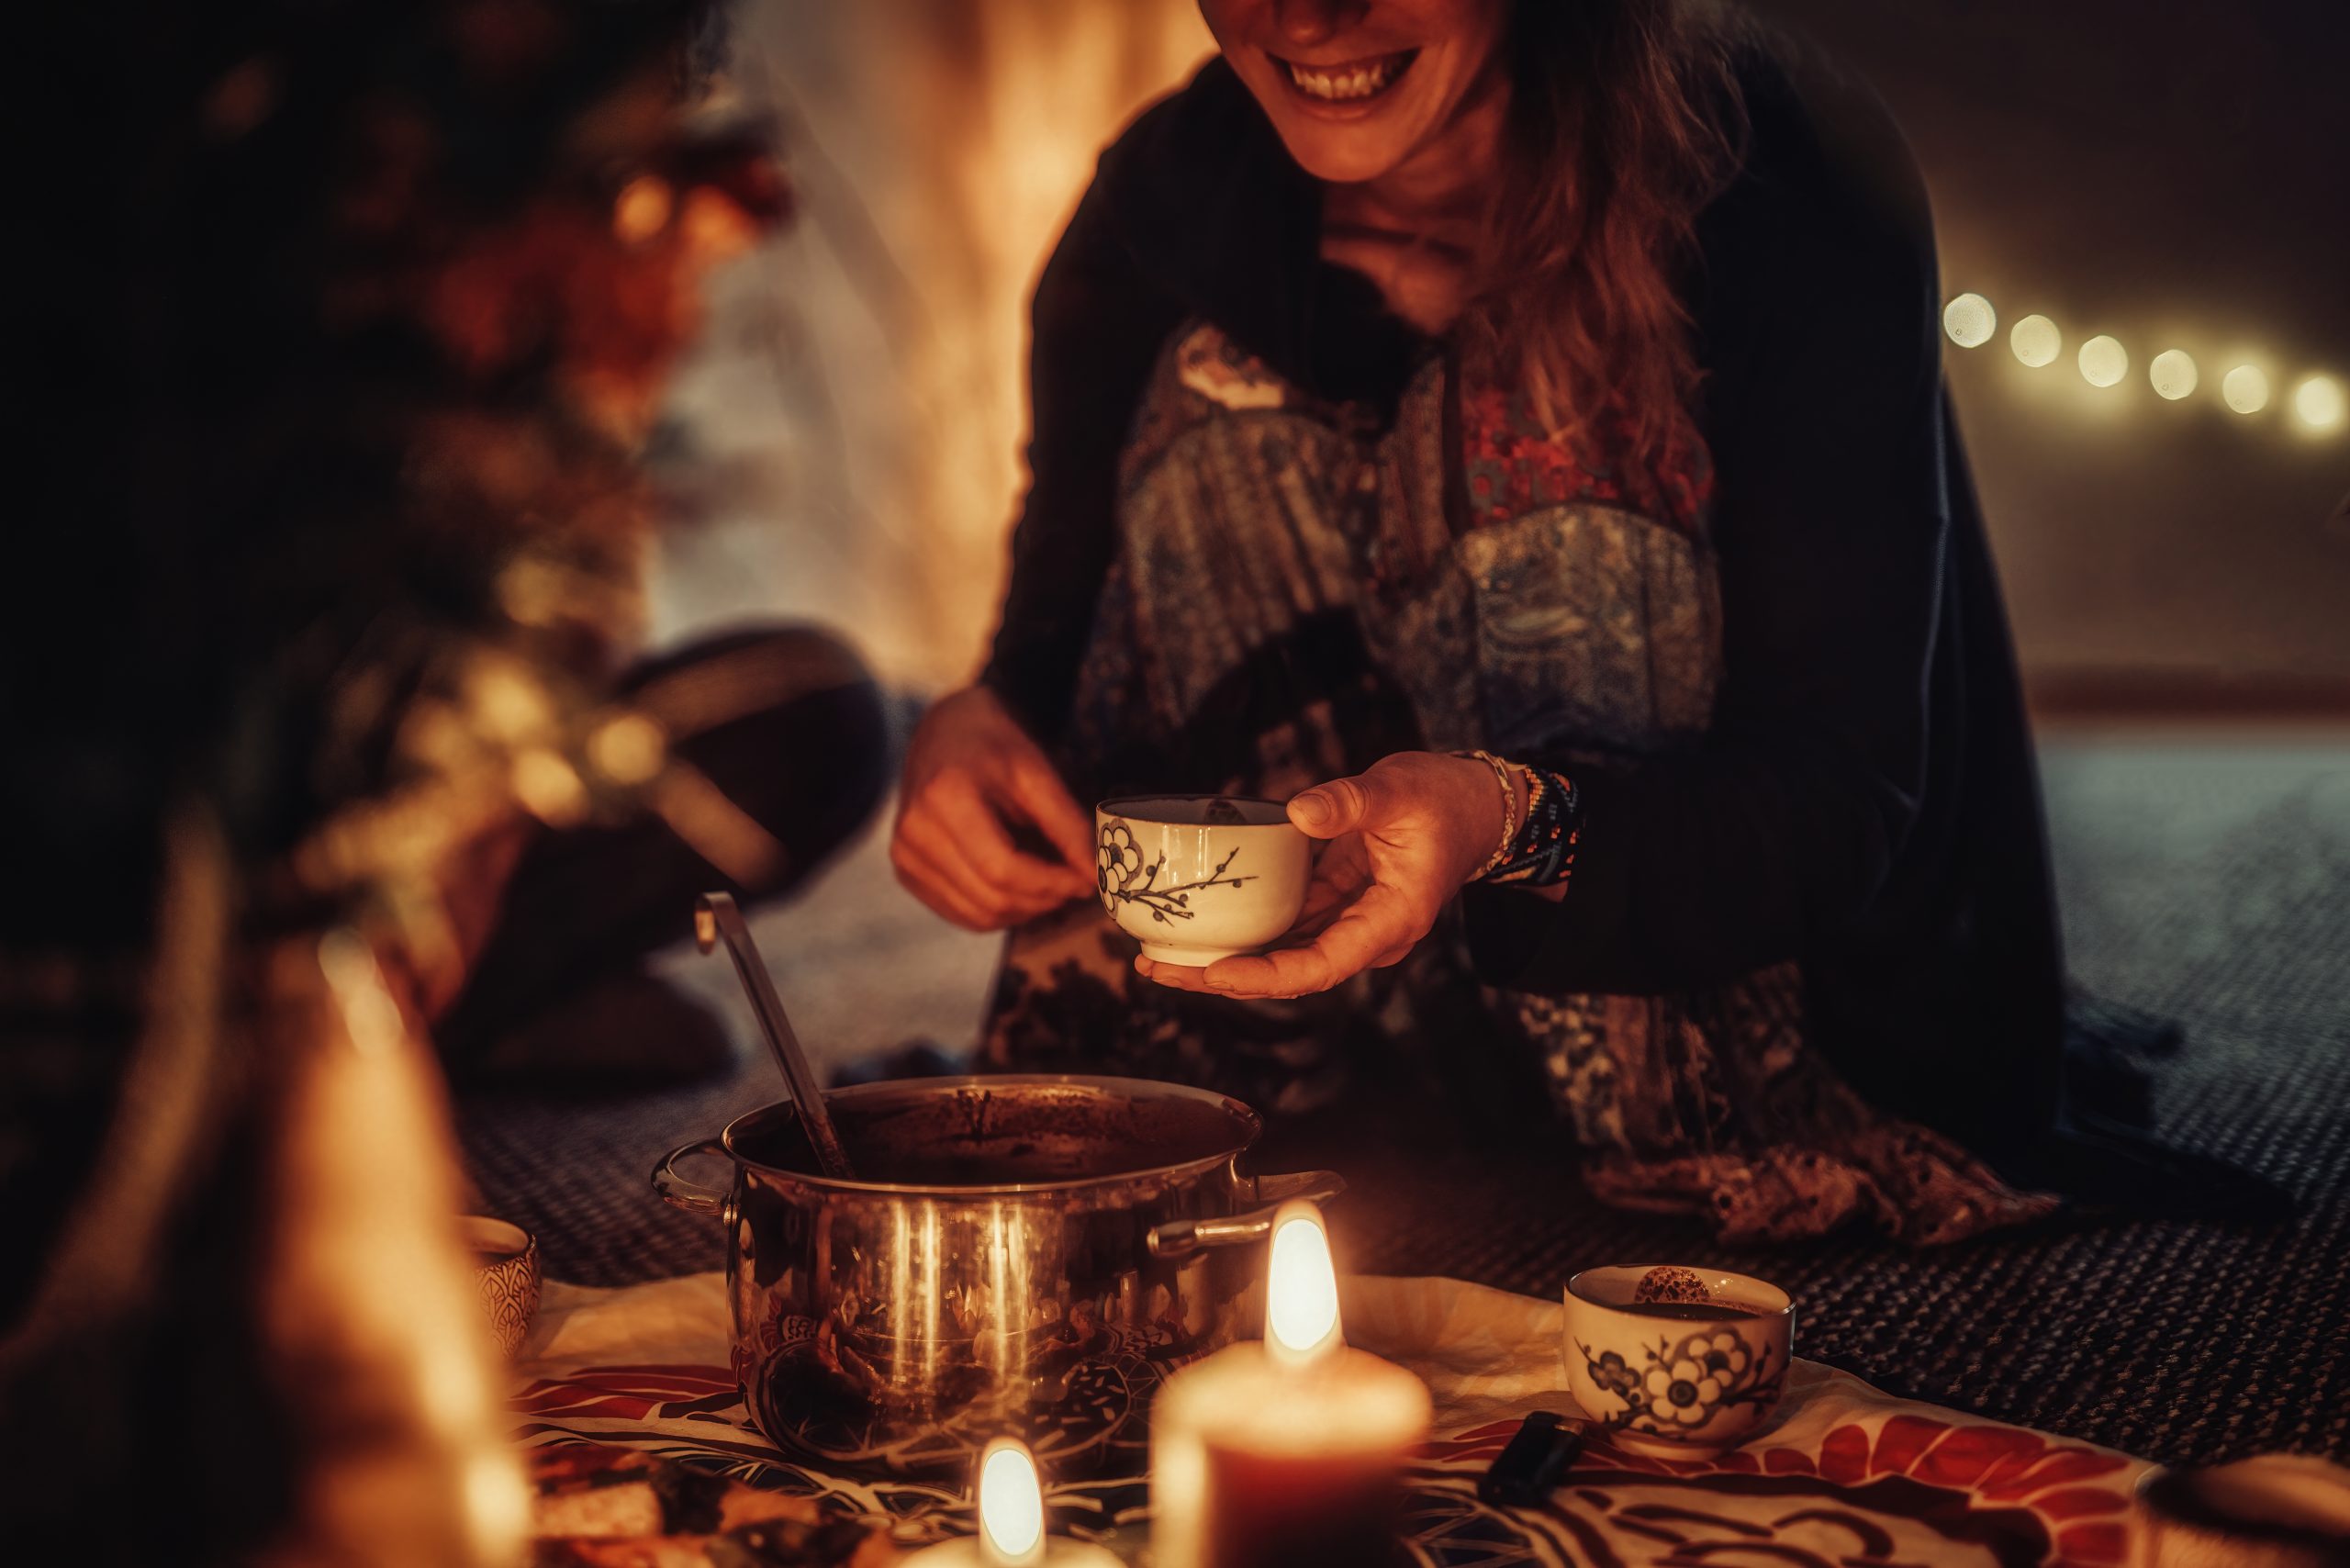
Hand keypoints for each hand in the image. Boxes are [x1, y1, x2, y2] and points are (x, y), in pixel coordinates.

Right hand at [890, 685, 1096, 930]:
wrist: (946, 732)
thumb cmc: (994, 746)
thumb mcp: (1036, 773)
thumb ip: (1067, 825)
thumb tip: (1095, 876)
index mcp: (944, 798)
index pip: (1002, 869)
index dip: (1052, 884)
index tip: (1089, 881)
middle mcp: (914, 833)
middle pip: (991, 898)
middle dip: (1044, 900)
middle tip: (1077, 884)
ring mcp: (904, 857)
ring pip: (979, 915)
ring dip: (1026, 910)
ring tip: (1051, 882)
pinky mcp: (906, 872)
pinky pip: (962, 914)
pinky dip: (1001, 910)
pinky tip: (1022, 885)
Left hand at [1136, 751, 1510, 997]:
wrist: (1475, 807)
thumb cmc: (1444, 799)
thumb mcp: (1398, 790)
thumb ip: (1350, 802)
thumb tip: (1298, 811)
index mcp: (1391, 920)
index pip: (1323, 965)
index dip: (1267, 976)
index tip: (1217, 973)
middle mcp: (1368, 935)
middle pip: (1290, 973)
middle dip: (1224, 978)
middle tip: (1157, 970)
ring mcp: (1349, 923)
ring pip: (1282, 956)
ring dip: (1225, 960)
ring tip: (1159, 955)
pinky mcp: (1336, 906)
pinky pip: (1285, 928)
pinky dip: (1244, 931)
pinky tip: (1200, 927)